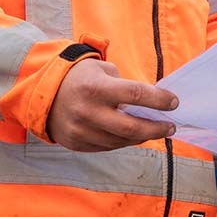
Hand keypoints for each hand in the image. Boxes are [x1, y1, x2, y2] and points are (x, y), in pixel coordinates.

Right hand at [46, 59, 178, 151]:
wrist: (43, 93)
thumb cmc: (80, 77)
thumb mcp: (101, 70)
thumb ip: (124, 86)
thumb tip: (151, 103)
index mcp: (96, 88)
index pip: (136, 95)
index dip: (159, 100)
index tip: (174, 102)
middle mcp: (88, 111)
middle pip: (131, 127)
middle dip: (156, 128)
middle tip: (171, 126)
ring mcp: (81, 131)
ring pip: (121, 141)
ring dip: (142, 137)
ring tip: (154, 130)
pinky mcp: (76, 144)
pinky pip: (107, 147)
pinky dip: (123, 142)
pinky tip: (133, 136)